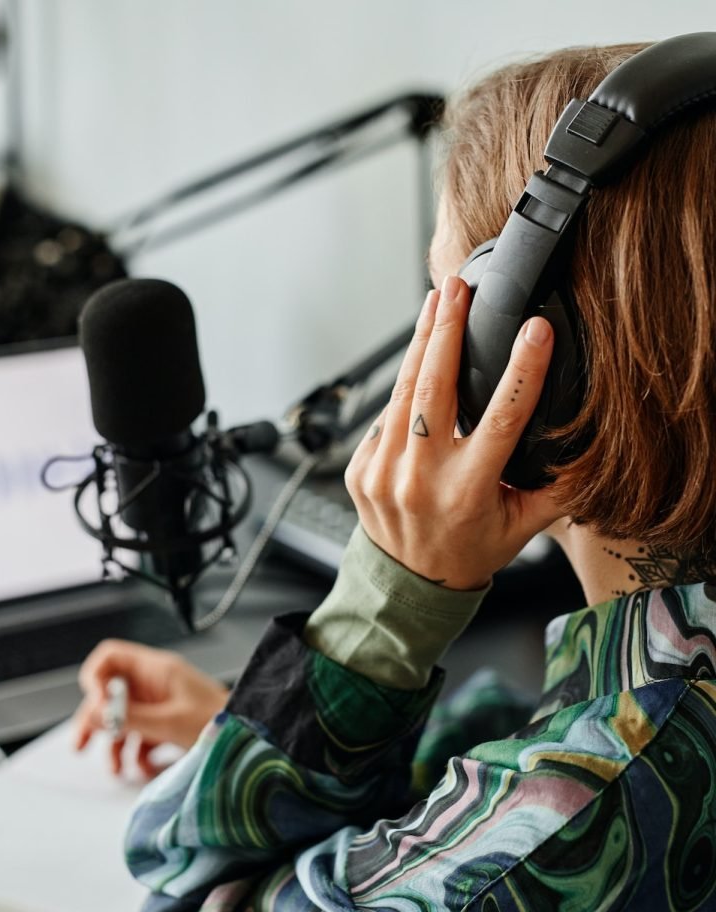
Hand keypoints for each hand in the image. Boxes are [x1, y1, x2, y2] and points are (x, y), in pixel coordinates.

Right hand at [73, 639, 228, 776]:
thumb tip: (94, 713)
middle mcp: (155, 682)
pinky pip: (139, 734)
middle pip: (110, 692)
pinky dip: (135, 752)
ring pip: (123, 718)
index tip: (95, 705)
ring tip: (117, 769)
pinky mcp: (166, 723)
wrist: (249, 737)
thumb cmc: (221, 721)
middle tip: (81, 744)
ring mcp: (160, 703)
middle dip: (96, 719)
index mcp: (156, 669)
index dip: (95, 677)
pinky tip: (143, 767)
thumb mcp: (170, 722)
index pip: (111, 657)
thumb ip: (130, 717)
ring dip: (114, 744)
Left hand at [344, 275, 561, 590]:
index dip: (522, 370)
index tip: (535, 330)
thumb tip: (587, 448)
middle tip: (456, 289)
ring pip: (402, 394)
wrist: (409, 584)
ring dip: (419, 344)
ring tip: (434, 305)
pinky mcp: (360, 469)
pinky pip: (384, 418)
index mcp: (468, 491)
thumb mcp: (521, 526)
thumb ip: (555, 488)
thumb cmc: (469, 550)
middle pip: (434, 389)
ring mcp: (384, 473)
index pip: (501, 419)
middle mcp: (421, 479)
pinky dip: (402, 389)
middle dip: (445, 331)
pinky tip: (416, 363)